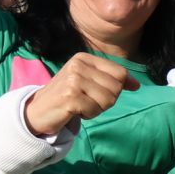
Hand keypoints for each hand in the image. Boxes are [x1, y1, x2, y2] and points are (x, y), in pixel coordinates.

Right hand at [22, 53, 137, 136]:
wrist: (37, 110)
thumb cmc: (67, 96)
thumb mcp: (89, 82)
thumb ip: (112, 80)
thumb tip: (137, 84)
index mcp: (84, 59)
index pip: (120, 73)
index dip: (120, 87)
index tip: (103, 93)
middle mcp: (78, 65)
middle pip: (116, 88)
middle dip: (106, 100)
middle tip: (87, 100)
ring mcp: (73, 80)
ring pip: (108, 100)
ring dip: (97, 108)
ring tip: (80, 105)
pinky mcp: (70, 96)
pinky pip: (95, 110)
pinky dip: (89, 115)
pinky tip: (75, 111)